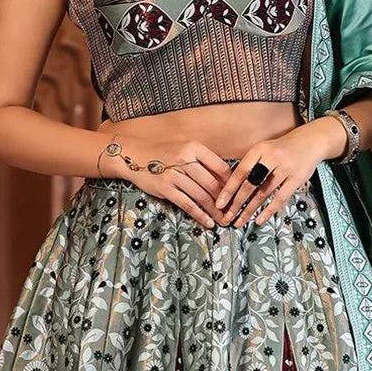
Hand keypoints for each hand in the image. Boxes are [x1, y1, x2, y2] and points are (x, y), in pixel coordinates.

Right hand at [97, 126, 231, 228]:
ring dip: (215, 211)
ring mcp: (174, 175)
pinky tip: (208, 222)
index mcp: (194, 148)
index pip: (221, 167)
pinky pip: (187, 204)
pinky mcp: (166, 189)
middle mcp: (185, 160)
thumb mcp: (184, 149)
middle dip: (226, 201)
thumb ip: (202, 161)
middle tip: (233, 212)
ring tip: (223, 220)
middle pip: (213, 184)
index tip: (238, 194)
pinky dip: (200, 215)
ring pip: (202, 196)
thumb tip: (225, 179)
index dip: (232, 183)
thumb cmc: (162, 153)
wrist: (133, 155)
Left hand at [215, 117, 347, 226]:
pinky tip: (259, 220)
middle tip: (227, 217)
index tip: (219, 203)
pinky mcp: (297, 179)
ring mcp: (285, 168)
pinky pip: (280, 198)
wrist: (310, 141)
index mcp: (259, 149)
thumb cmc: (281, 148)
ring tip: (239, 222)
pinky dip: (269, 211)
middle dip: (236, 203)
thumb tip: (229, 186)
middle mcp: (271, 158)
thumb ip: (249, 164)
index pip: (240, 172)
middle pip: (250, 184)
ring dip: (250, 210)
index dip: (229, 189)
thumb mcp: (263, 149)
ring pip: (263, 193)